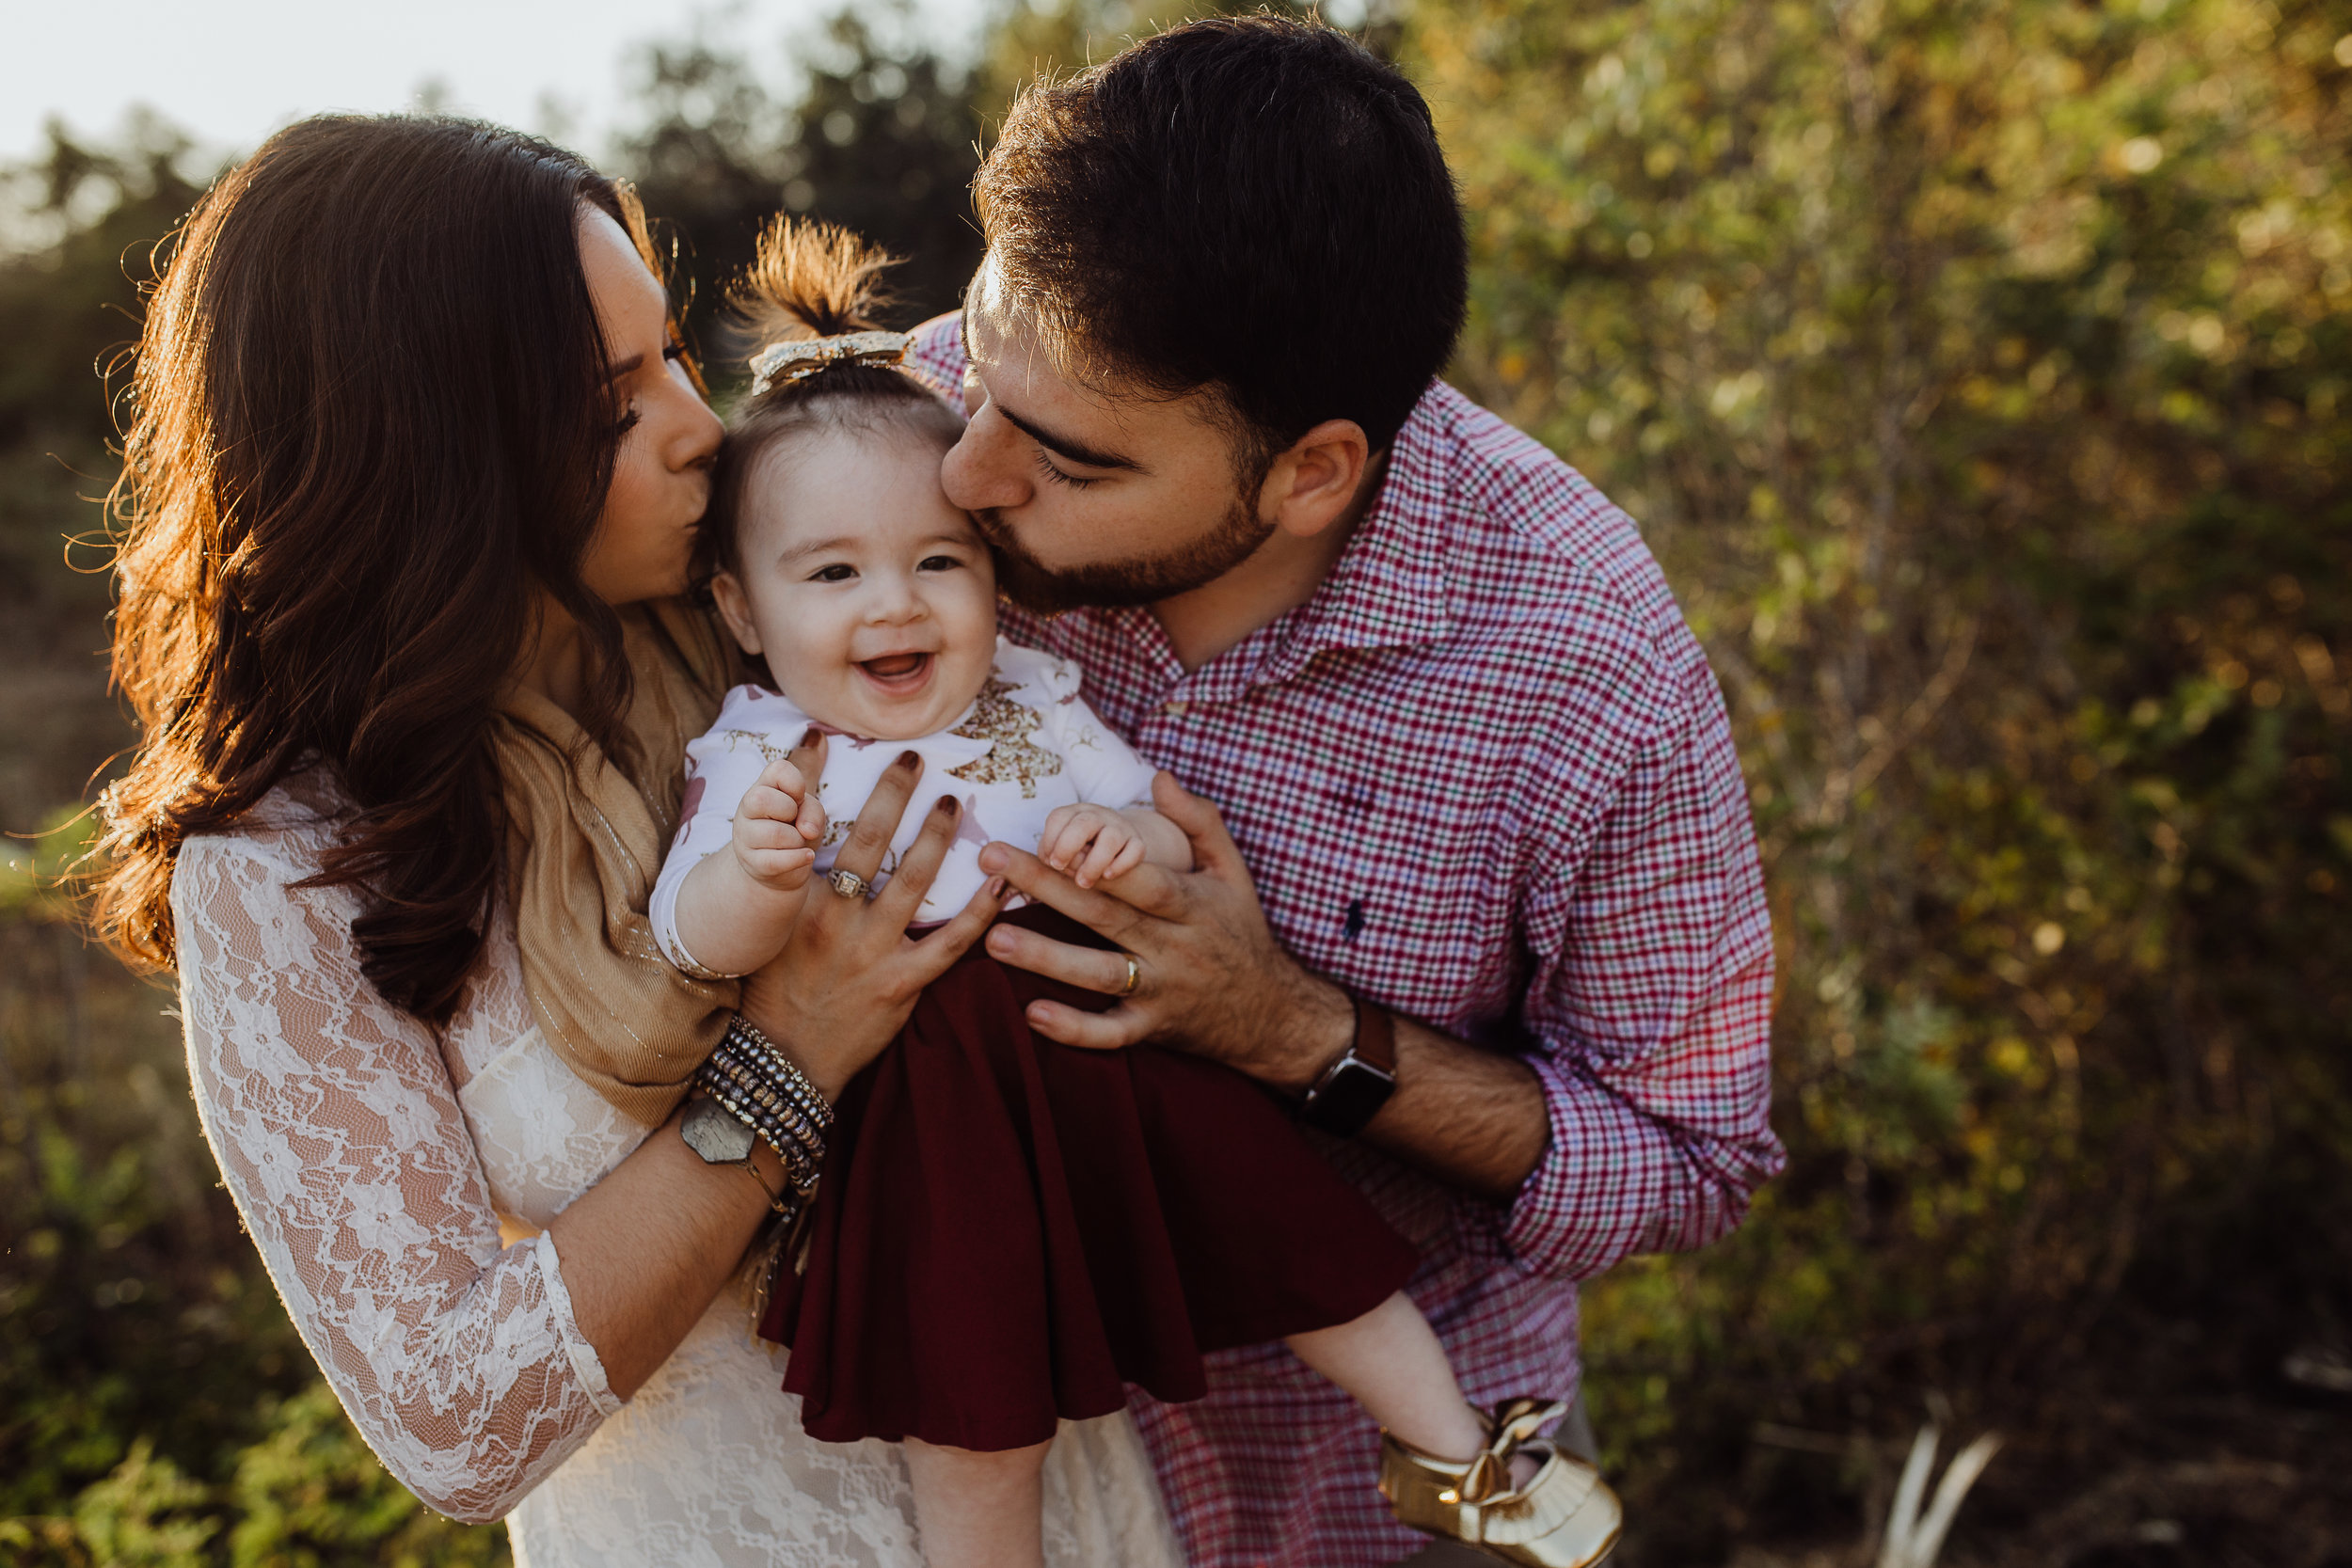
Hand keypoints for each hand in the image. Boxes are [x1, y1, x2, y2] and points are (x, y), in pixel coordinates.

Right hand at [731, 756, 825, 891]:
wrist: (782, 867)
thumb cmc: (796, 829)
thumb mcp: (811, 814)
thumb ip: (813, 811)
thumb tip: (807, 829)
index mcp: (764, 785)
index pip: (778, 769)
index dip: (796, 783)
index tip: (798, 799)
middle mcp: (747, 807)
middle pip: (762, 799)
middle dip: (790, 811)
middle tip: (794, 821)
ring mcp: (745, 836)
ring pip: (774, 833)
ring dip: (797, 840)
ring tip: (797, 842)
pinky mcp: (751, 862)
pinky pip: (775, 861)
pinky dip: (798, 859)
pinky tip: (806, 856)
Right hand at [737, 737, 1005, 1099]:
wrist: (782, 1060)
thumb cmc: (770, 993)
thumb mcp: (765, 932)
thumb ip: (786, 885)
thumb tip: (792, 834)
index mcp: (797, 900)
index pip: (804, 825)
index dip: (806, 777)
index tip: (818, 736)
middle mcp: (835, 918)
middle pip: (869, 839)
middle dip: (892, 791)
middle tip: (913, 758)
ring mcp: (872, 950)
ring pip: (914, 879)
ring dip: (938, 836)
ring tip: (954, 802)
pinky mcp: (901, 983)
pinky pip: (950, 942)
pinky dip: (980, 912)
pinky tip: (1002, 883)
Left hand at [977, 772, 1353, 1090]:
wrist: (1272, 1014)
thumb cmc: (1242, 931)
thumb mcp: (1233, 871)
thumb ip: (1199, 821)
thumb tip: (1160, 777)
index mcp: (1193, 904)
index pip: (1145, 878)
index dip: (1104, 858)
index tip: (1055, 831)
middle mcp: (1175, 947)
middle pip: (1106, 915)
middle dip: (1047, 886)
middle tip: (993, 860)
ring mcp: (1162, 990)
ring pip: (1100, 974)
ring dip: (1047, 957)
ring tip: (994, 938)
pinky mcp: (1152, 1028)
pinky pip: (1111, 1034)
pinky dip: (1074, 1029)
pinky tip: (1032, 1014)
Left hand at [1037, 802, 1145, 888]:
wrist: (1116, 843)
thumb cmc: (1080, 848)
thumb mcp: (1062, 846)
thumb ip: (1054, 852)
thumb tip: (1054, 861)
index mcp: (1075, 812)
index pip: (1059, 817)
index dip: (1049, 839)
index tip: (1050, 861)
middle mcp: (1098, 815)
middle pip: (1084, 823)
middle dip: (1067, 847)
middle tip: (1059, 867)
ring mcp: (1119, 827)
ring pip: (1110, 838)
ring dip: (1093, 863)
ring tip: (1083, 882)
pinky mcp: (1137, 842)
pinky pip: (1135, 850)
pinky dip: (1121, 864)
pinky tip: (1108, 875)